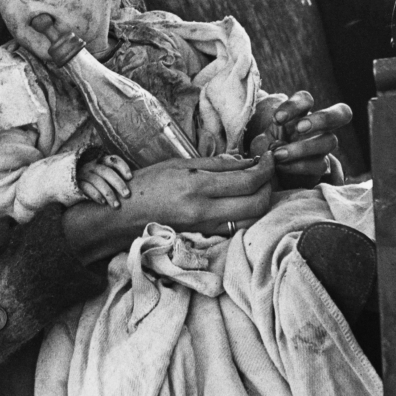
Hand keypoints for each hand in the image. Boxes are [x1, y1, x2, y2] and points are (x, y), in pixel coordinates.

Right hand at [78, 155, 132, 208]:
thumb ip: (115, 177)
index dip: (122, 167)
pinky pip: (86, 187)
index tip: (130, 177)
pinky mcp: (76, 183)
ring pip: (97, 181)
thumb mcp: (103, 176)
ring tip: (116, 205)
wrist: (68, 185)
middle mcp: (92, 166)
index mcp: (101, 161)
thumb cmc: (94, 182)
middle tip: (127, 195)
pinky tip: (102, 202)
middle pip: (106, 172)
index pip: (113, 160)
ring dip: (108, 193)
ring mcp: (83, 174)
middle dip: (118, 183)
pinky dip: (95, 194)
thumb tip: (137, 186)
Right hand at [127, 153, 275, 235]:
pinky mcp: (205, 237)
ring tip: (258, 185)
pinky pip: (236, 227)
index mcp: (197, 186)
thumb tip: (245, 162)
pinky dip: (247, 213)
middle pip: (256, 204)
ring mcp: (206, 227)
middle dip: (269, 186)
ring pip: (250, 219)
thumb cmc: (149, 183)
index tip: (270, 158)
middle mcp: (204, 209)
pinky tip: (244, 200)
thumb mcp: (180, 165)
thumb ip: (215, 164)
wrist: (126, 213)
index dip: (265, 169)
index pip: (246, 180)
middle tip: (267, 172)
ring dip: (261, 201)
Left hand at [269, 91, 350, 187]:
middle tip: (299, 128)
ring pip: (330, 141)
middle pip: (341, 112)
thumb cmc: (266, 146)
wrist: (270, 170)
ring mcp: (323, 145)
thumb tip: (279, 145)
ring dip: (303, 148)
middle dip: (321, 119)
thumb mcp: (263, 136)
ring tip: (278, 154)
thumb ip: (269, 137)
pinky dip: (298, 166)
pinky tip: (281, 166)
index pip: (306, 99)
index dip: (294, 106)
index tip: (276, 119)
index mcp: (301, 112)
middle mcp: (318, 126)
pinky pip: (320, 165)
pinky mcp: (322, 166)